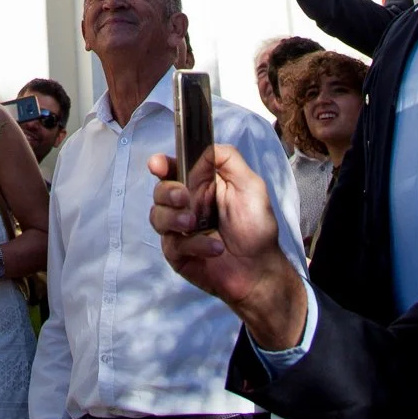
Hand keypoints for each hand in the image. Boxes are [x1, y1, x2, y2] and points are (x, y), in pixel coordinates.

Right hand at [147, 145, 306, 347]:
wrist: (260, 270)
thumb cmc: (257, 227)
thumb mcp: (250, 185)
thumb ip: (227, 159)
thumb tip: (202, 148)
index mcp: (200, 186)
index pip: (172, 169)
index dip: (160, 164)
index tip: (157, 165)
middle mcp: (185, 206)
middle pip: (159, 190)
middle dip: (167, 191)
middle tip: (185, 198)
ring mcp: (179, 231)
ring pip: (157, 216)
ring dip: (175, 217)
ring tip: (196, 223)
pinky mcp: (178, 255)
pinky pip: (172, 244)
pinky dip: (195, 244)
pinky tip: (215, 247)